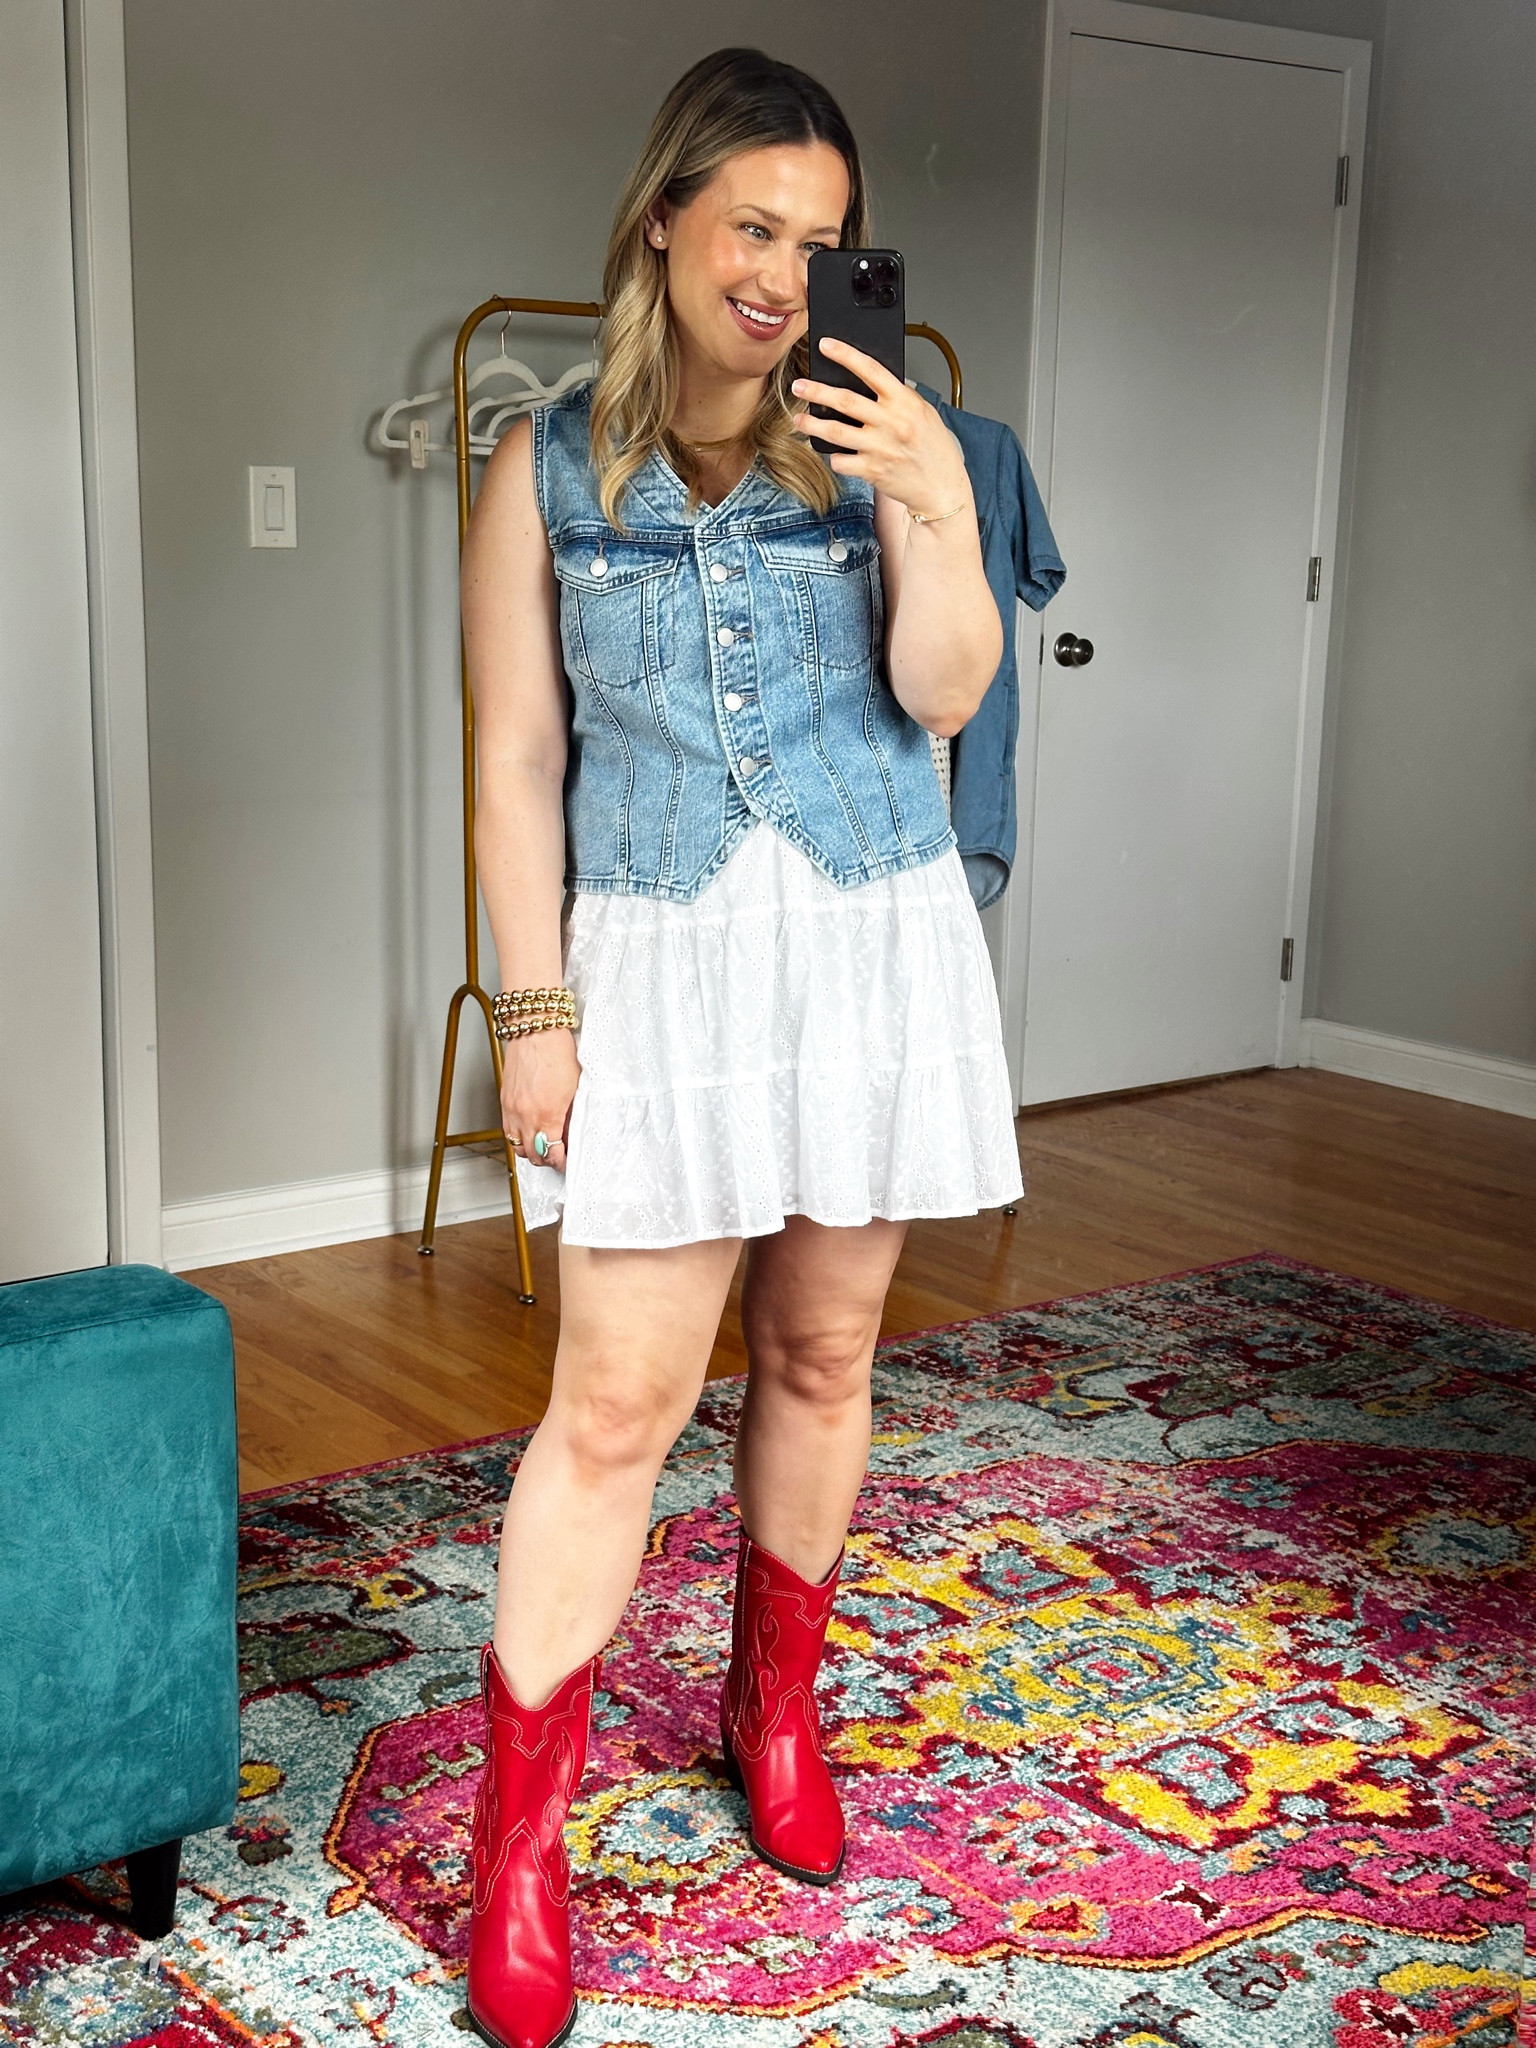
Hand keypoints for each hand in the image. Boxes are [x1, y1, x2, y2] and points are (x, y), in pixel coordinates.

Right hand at [500, 1028, 579, 1171]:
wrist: (534, 1029)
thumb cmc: (556, 1050)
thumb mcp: (576, 1087)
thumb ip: (572, 1115)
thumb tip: (571, 1134)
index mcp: (546, 1114)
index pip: (551, 1153)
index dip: (561, 1162)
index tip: (567, 1161)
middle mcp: (524, 1115)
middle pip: (532, 1155)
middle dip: (546, 1160)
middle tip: (558, 1156)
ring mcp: (511, 1108)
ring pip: (516, 1146)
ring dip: (530, 1151)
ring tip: (543, 1146)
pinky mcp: (504, 1100)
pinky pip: (508, 1130)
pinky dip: (518, 1136)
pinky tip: (529, 1130)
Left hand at [790, 338, 971, 519]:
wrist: (941, 487)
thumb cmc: (934, 448)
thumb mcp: (924, 413)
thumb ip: (899, 397)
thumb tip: (871, 381)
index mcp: (905, 402)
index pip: (871, 370)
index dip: (845, 354)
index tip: (826, 345)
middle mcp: (891, 423)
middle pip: (845, 400)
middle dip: (817, 391)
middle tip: (798, 385)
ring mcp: (880, 448)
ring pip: (836, 431)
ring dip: (813, 423)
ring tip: (798, 418)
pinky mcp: (872, 471)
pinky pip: (841, 461)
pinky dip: (833, 457)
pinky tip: (831, 453)